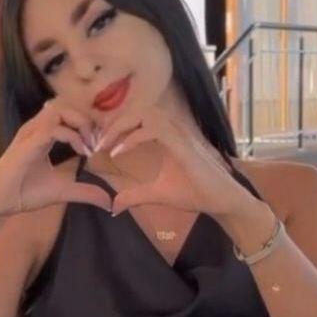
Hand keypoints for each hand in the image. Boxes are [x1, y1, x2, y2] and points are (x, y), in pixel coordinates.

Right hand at [0, 97, 111, 218]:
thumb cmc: (24, 193)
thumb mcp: (63, 191)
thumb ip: (85, 192)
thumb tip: (109, 202)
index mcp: (43, 134)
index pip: (68, 114)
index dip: (88, 124)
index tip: (99, 146)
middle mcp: (36, 129)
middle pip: (67, 105)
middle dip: (87, 121)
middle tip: (98, 144)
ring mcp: (31, 134)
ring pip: (60, 110)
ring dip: (81, 124)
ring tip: (90, 146)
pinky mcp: (28, 144)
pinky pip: (54, 128)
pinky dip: (73, 136)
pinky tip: (83, 152)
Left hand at [93, 103, 255, 218]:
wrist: (221, 200)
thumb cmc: (195, 193)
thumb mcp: (157, 194)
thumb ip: (135, 195)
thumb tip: (113, 206)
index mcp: (166, 136)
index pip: (137, 118)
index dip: (116, 127)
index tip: (99, 144)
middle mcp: (173, 129)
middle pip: (137, 110)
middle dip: (113, 123)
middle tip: (96, 141)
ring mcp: (179, 134)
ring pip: (144, 113)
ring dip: (120, 126)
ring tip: (103, 144)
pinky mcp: (183, 144)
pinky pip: (153, 129)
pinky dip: (132, 137)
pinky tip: (118, 152)